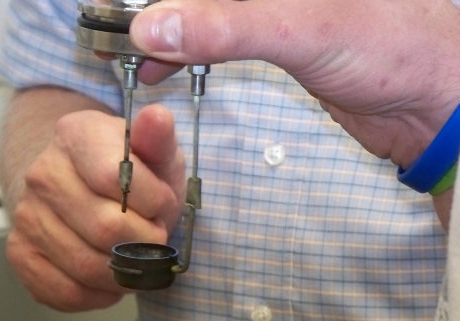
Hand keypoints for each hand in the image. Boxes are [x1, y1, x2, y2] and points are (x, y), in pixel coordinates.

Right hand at [6, 104, 185, 311]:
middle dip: (144, 244)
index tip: (162, 206)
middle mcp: (42, 174)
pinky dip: (98, 295)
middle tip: (153, 240)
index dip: (153, 203)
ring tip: (134, 260)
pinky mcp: (20, 253)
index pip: (115, 178)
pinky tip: (109, 280)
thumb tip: (157, 118)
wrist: (88, 192)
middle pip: (104, 229)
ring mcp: (26, 215)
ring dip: (124, 274)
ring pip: (86, 266)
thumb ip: (159, 140)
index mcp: (75, 136)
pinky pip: (65, 292)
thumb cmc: (129, 176)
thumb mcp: (155, 154)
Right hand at [130, 0, 459, 168]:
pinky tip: (159, 64)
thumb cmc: (394, 45)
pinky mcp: (272, 30)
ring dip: (161, 25)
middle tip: (107, 29)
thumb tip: (150, 23)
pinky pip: (213, 29)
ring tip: (121, 51)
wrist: (433, 98)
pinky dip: (183, 45)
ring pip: (201, 7)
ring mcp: (270, 3)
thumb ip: (224, 22)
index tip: (116, 8)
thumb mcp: (301, 27)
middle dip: (151, 6)